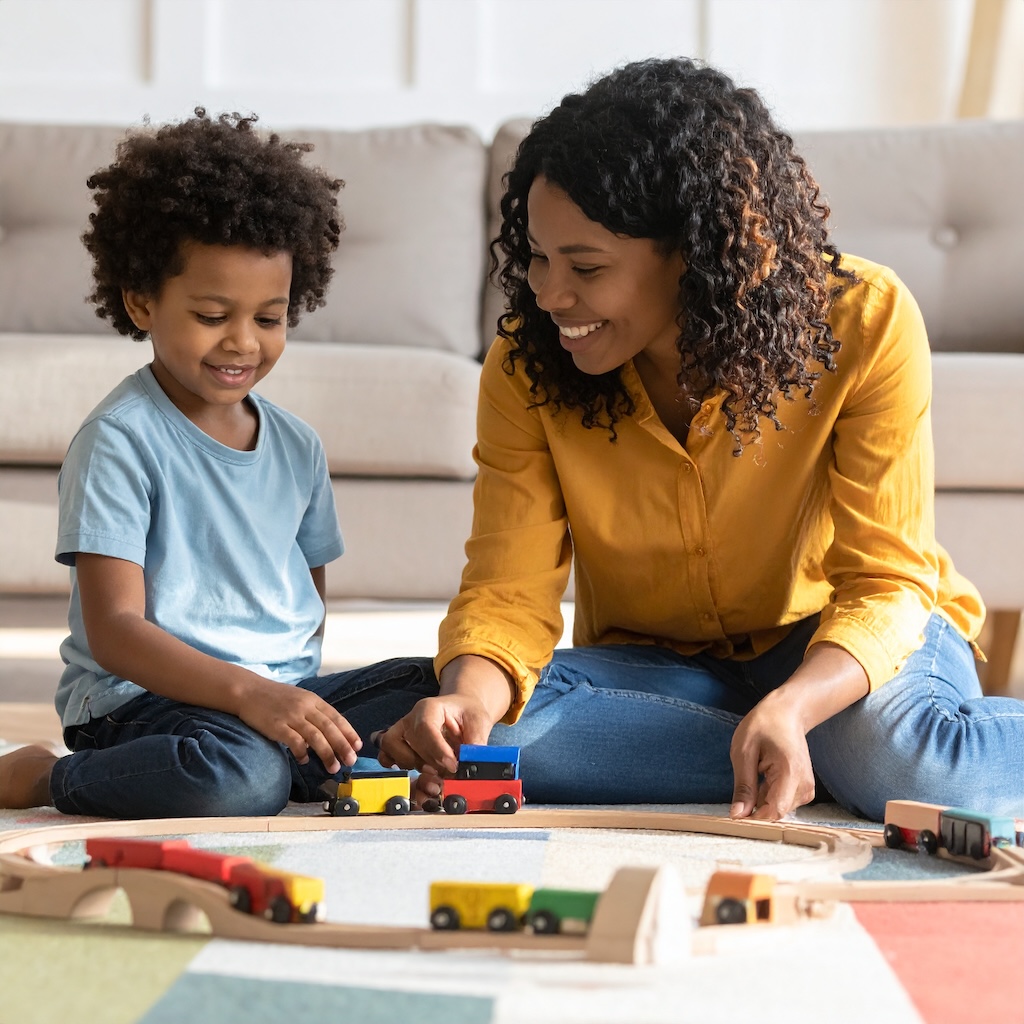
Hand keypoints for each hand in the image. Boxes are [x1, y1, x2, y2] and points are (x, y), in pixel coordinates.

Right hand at [237, 678, 361, 773]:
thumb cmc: (275, 698)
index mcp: (313, 700)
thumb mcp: (299, 699)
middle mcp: (305, 707)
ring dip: (327, 753)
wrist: (248, 691)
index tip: (358, 746)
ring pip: (315, 736)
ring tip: (333, 767)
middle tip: (351, 761)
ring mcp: (291, 716)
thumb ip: (314, 714)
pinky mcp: (276, 726)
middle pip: (329, 728)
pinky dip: (302, 752)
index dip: (348, 732)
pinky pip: (294, 741)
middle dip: (342, 745)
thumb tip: (327, 735)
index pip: (336, 717)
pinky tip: (304, 761)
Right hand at [376, 654, 514, 777]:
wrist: (459, 710)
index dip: (437, 751)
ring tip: (436, 770)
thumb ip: (476, 742)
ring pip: (393, 749)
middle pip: (412, 743)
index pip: (426, 729)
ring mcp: (400, 730)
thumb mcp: (479, 721)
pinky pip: (385, 755)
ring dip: (415, 765)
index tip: (453, 766)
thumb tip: (472, 764)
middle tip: (451, 771)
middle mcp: (410, 718)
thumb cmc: (467, 713)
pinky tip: (416, 769)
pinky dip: (397, 765)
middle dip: (432, 763)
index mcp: (429, 708)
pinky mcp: (397, 743)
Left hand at [728, 690, 815, 820]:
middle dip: (754, 807)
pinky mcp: (804, 789)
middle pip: (775, 812)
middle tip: (742, 781)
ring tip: (755, 772)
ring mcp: (807, 788)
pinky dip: (767, 795)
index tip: (734, 813)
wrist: (787, 713)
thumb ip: (743, 786)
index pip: (774, 811)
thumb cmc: (763, 726)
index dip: (753, 817)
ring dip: (760, 799)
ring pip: (777, 809)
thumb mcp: (744, 752)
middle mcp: (805, 785)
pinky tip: (763, 776)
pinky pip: (782, 802)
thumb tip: (738, 815)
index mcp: (791, 773)